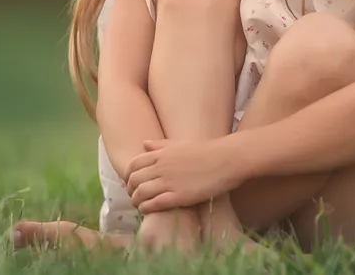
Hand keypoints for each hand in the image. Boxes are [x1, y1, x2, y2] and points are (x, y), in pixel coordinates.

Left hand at [124, 137, 242, 213]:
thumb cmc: (207, 151)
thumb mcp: (181, 143)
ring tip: (137, 205)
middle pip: (134, 179)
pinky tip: (146, 210)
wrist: (226, 159)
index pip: (133, 164)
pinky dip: (146, 207)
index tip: (129, 182)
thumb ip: (161, 145)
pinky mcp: (179, 195)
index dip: (127, 175)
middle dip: (129, 189)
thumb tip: (144, 144)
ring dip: (135, 200)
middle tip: (132, 196)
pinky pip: (154, 203)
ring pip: (141, 192)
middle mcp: (161, 166)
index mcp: (161, 153)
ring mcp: (169, 181)